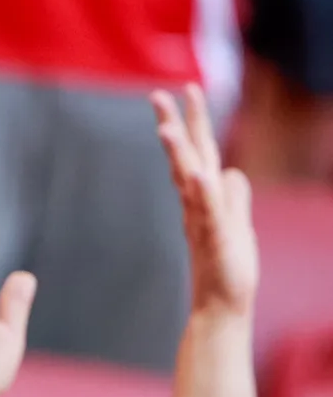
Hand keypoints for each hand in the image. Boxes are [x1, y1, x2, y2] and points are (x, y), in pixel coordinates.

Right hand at [155, 83, 256, 317]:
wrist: (222, 306)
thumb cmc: (228, 269)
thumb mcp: (237, 225)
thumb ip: (234, 198)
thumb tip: (230, 171)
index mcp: (204, 198)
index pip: (197, 152)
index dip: (193, 121)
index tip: (185, 90)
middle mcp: (198, 205)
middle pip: (186, 158)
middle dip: (175, 125)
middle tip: (158, 95)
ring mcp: (204, 220)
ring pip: (189, 181)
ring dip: (178, 156)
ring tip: (166, 129)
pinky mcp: (215, 240)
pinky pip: (208, 213)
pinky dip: (204, 194)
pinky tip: (202, 176)